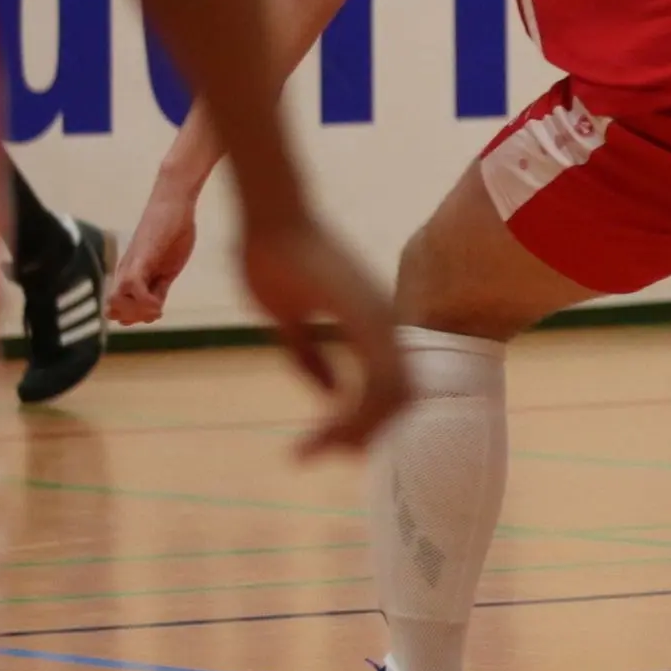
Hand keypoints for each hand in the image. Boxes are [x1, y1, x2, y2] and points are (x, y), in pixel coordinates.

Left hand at [108, 182, 198, 324]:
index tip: (154, 314)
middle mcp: (126, 271)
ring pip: (116, 302)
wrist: (173, 202)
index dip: (130, 318)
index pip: (115, 307)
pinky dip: (144, 302)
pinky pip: (132, 287)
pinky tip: (159, 303)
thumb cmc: (173, 229)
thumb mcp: (168, 266)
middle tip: (156, 312)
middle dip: (133, 318)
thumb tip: (154, 307)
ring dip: (137, 313)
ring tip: (157, 309)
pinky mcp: (142, 258)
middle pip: (112, 309)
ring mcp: (132, 265)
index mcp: (131, 274)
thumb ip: (159, 286)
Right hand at [240, 218, 408, 457]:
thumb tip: (331, 393)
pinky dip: (352, 417)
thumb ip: (311, 357)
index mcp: (374, 327)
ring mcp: (380, 321)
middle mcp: (386, 326)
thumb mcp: (289, 318)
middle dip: (363, 436)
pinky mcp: (366, 318)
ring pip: (394, 398)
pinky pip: (378, 382)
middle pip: (402, 401)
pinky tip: (319, 432)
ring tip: (313, 450)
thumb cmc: (273, 257)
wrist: (269, 217)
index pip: (392, 390)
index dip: (365, 424)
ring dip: (356, 433)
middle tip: (319, 453)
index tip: (323, 443)